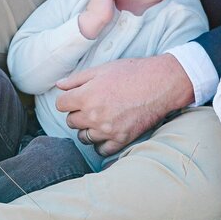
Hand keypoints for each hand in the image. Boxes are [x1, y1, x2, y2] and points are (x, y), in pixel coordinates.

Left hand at [56, 54, 192, 155]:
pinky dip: (101, 144)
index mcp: (86, 96)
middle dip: (78, 113)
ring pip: (83, 137)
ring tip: (101, 119)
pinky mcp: (121, 140)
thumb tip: (59, 85)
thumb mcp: (102, 69)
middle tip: (93, 105)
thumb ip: (77, 79)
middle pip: (71, 122)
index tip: (77, 97)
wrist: (161, 83)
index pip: (61, 105)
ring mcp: (107, 130)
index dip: (68, 100)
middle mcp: (94, 115)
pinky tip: (108, 133)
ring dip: (88, 129)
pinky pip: (101, 150)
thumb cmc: (133, 72)